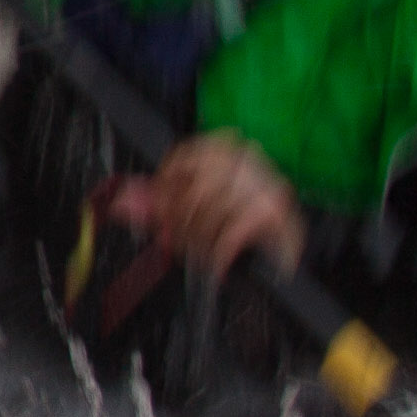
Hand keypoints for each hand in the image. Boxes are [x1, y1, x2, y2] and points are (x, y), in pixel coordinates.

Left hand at [97, 135, 300, 291]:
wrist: (294, 245)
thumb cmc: (243, 222)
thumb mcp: (199, 209)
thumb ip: (159, 203)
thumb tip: (122, 202)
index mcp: (228, 150)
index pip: (186, 155)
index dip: (164, 183)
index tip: (156, 208)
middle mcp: (248, 161)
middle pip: (195, 188)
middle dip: (177, 222)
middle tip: (171, 242)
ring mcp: (264, 186)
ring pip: (211, 212)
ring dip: (197, 242)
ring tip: (198, 255)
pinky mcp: (274, 212)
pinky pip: (230, 234)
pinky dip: (218, 255)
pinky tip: (217, 267)